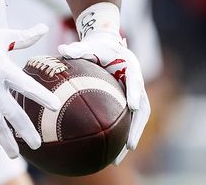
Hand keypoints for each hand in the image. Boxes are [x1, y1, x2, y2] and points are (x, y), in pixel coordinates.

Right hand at [0, 0, 61, 156]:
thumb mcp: (1, 36)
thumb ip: (23, 37)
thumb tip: (43, 27)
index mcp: (3, 69)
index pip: (25, 85)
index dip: (40, 96)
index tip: (54, 106)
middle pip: (11, 112)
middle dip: (24, 129)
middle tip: (37, 145)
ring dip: (4, 139)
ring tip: (15, 154)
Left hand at [58, 3, 149, 162]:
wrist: (108, 48)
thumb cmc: (97, 48)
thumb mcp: (89, 46)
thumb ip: (78, 48)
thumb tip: (62, 48)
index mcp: (129, 65)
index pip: (135, 79)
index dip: (136, 92)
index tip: (133, 106)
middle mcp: (137, 81)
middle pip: (143, 107)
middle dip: (136, 127)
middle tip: (129, 146)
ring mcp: (136, 93)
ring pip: (139, 119)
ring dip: (131, 138)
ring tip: (118, 158)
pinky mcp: (131, 102)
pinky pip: (130, 121)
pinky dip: (123, 136)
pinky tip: (112, 152)